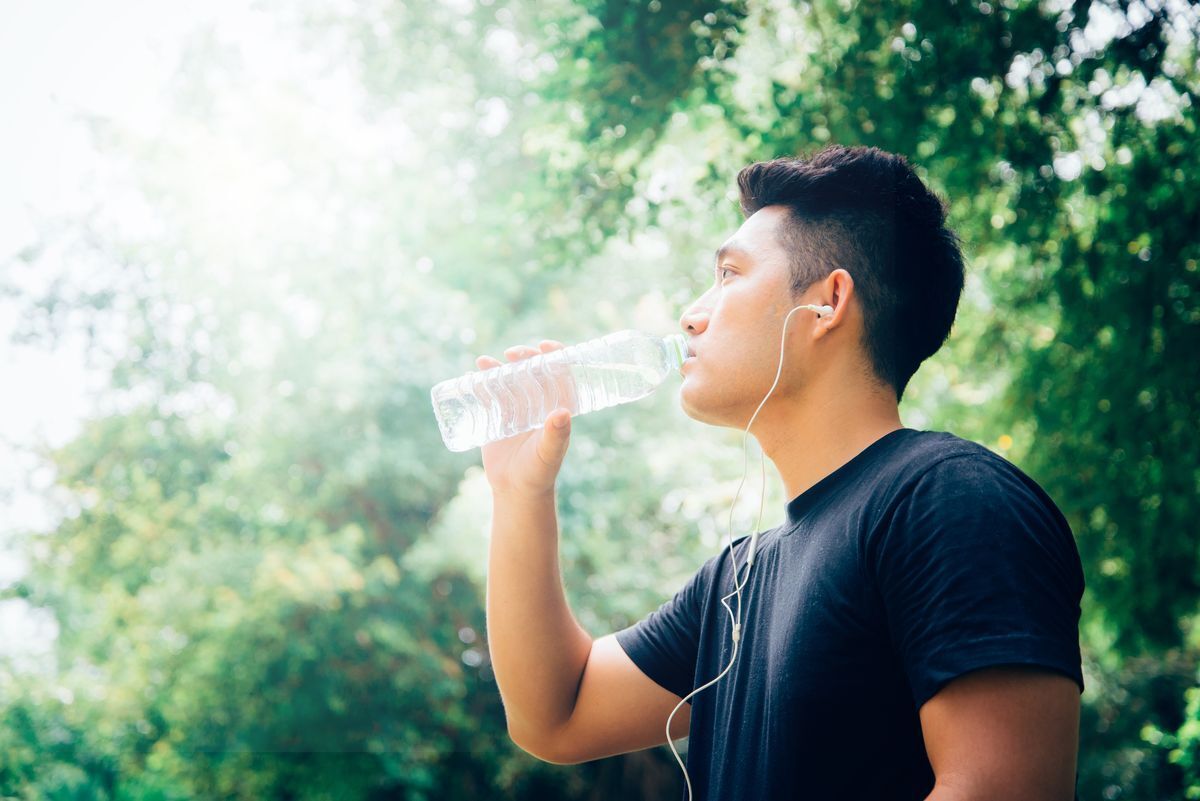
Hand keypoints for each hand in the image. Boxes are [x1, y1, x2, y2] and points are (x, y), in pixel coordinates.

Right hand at [475, 340, 571, 497]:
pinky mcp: (498, 417)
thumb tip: (563, 413)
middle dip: (524, 357)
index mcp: (557, 407)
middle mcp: (539, 404)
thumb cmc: (538, 472)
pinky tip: (472, 375)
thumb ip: (556, 435)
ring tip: (485, 362)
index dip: (557, 355)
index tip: (545, 346)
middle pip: (534, 371)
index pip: (561, 374)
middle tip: (513, 353)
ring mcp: (518, 409)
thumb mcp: (548, 453)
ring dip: (499, 366)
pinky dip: (481, 382)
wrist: (515, 490)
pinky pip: (490, 394)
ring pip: (510, 379)